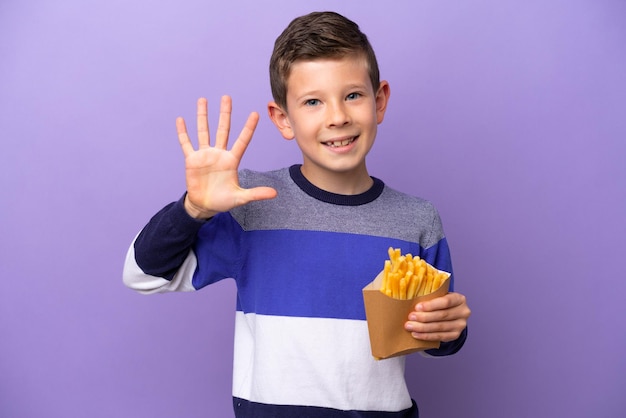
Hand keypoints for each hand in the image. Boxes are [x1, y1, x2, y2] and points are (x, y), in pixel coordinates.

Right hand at [176, 96, 276, 218]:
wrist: (204, 206)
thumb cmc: (223, 200)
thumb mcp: (240, 197)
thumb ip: (256, 193)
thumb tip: (275, 194)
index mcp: (232, 160)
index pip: (242, 141)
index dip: (248, 128)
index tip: (255, 114)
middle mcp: (219, 154)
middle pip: (223, 129)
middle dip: (225, 113)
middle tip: (227, 97)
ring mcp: (205, 155)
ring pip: (204, 131)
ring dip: (203, 116)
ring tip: (202, 100)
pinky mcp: (192, 160)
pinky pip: (186, 143)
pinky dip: (183, 132)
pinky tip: (181, 120)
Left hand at [404, 292, 470, 342]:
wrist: (451, 315)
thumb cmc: (441, 303)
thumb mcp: (439, 296)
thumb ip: (430, 296)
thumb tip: (410, 300)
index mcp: (459, 299)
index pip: (446, 302)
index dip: (431, 305)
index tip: (417, 307)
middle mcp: (463, 312)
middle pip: (442, 315)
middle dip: (424, 317)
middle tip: (410, 317)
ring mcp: (460, 325)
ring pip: (439, 327)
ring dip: (422, 328)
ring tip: (410, 326)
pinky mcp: (455, 335)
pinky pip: (439, 337)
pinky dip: (426, 336)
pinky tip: (416, 334)